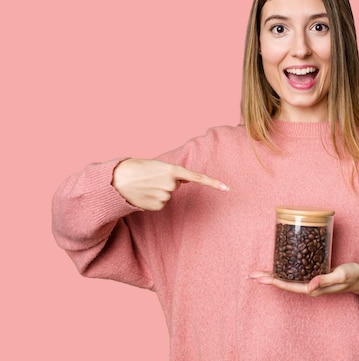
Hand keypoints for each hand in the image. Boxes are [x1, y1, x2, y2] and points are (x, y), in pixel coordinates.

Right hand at [112, 158, 228, 210]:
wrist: (117, 180)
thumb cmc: (137, 169)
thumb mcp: (158, 166)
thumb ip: (175, 172)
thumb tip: (186, 179)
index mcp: (172, 170)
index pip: (197, 177)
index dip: (213, 183)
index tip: (227, 189)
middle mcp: (171, 184)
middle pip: (177, 185)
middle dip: (166, 182)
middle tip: (151, 177)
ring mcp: (165, 196)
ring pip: (169, 195)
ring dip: (159, 190)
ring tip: (145, 185)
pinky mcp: (158, 206)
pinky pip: (161, 203)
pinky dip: (154, 199)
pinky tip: (144, 194)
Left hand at [250, 263, 358, 320]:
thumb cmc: (352, 276)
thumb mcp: (341, 274)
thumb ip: (325, 279)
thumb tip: (309, 286)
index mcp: (314, 288)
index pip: (289, 285)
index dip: (274, 281)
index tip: (261, 277)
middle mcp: (309, 287)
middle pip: (285, 283)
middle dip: (268, 278)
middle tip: (252, 274)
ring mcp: (311, 283)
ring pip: (288, 280)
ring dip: (274, 276)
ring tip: (260, 272)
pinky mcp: (313, 276)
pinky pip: (295, 275)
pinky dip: (284, 271)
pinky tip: (279, 267)